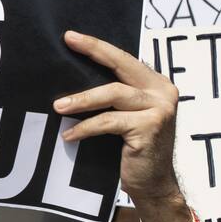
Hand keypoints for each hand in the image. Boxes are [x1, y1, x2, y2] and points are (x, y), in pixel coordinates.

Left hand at [54, 30, 180, 205]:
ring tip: (58, 107)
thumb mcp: (126, 117)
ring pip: (113, 94)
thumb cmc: (133, 150)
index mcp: (156, 84)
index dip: (98, 47)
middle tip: (68, 43)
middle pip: (122, 66)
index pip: (124, 60)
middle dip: (94, 51)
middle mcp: (162, 91)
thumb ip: (114, 98)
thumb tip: (73, 82)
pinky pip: (109, 122)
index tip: (71, 37)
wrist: (154, 184)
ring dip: (82, 100)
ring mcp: (159, 109)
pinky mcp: (150, 128)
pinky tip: (69, 135)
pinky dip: (86, 128)